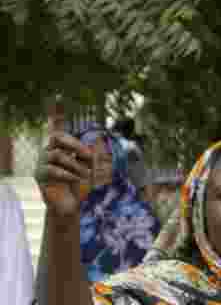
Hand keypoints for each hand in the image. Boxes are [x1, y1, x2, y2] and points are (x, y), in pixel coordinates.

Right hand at [35, 99, 94, 218]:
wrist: (70, 207)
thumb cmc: (80, 187)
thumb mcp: (90, 170)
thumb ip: (92, 158)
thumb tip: (97, 147)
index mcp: (62, 148)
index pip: (57, 127)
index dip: (57, 113)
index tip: (58, 97)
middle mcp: (49, 152)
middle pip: (56, 137)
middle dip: (74, 144)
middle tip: (89, 155)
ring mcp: (42, 164)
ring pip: (56, 154)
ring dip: (75, 164)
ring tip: (85, 174)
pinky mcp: (39, 177)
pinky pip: (52, 169)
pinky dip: (68, 174)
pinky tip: (76, 180)